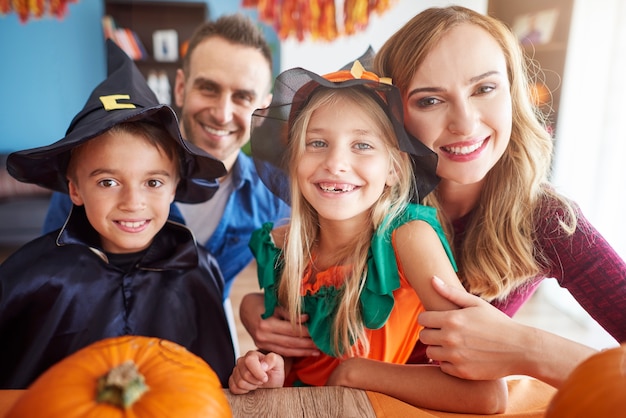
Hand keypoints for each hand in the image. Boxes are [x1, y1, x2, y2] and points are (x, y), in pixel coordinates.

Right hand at [228, 351, 284, 393]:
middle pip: (244, 374)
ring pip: (239, 382)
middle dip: (255, 381)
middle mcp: (242, 361)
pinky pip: (233, 388)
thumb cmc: (274, 371)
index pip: (249, 361)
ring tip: (257, 383)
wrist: (271, 381)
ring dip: (251, 386)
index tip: (265, 378)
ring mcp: (236, 371)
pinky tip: (250, 387)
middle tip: (262, 381)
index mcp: (252, 355)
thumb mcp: (278, 363)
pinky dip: (243, 391)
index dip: (257, 372)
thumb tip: (263, 365)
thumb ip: (272, 360)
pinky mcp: (232, 380)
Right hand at [239, 293, 319, 356]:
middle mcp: (264, 335)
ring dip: (305, 351)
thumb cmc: (263, 301)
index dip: (306, 330)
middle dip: (308, 343)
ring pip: (288, 349)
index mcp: (266, 323)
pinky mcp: (263, 347)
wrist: (245, 308)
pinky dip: (296, 353)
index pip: (291, 329)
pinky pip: (282, 352)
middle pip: (291, 341)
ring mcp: (262, 343)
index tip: (319, 330)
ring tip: (318, 350)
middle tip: (323, 343)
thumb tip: (306, 317)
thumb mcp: (275, 303)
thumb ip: (289, 312)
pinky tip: (308, 352)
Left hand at [418, 277, 598, 386]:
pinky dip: (448, 362)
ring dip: (437, 348)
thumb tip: (432, 279)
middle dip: (431, 333)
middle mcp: (450, 338)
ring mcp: (455, 357)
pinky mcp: (461, 372)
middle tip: (444, 332)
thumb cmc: (498, 323)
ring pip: (430, 352)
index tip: (437, 320)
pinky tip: (460, 356)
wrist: (520, 349)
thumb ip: (451, 293)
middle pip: (423, 336)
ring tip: (452, 344)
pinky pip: (442, 367)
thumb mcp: (476, 304)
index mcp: (452, 319)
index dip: (428, 319)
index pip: (422, 319)